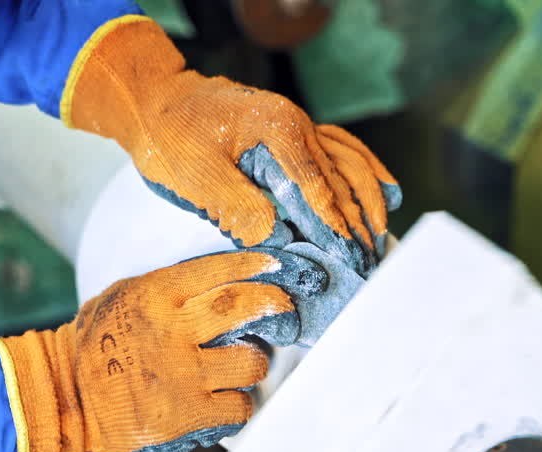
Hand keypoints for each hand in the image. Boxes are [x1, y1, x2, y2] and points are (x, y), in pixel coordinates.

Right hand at [0, 248, 325, 451]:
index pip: (219, 270)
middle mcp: (171, 331)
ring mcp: (181, 375)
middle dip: (274, 306)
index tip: (276, 265)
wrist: (64, 397)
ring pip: (252, 361)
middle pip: (245, 307)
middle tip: (283, 310)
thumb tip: (227, 278)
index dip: (255, 266)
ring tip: (241, 365)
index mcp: (154, 295)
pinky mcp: (185, 415)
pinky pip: (238, 406)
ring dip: (255, 363)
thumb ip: (167, 288)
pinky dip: (237, 404)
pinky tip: (223, 400)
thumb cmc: (98, 344)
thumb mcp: (122, 297)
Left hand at [65, 17, 400, 276]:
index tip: (350, 259)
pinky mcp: (293, 130)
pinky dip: (365, 169)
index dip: (336, 227)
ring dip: (369, 199)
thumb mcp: (196, 176)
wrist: (157, 101)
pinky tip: (384, 188)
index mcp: (277, 131)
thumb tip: (277, 238)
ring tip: (381, 234)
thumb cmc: (171, 138)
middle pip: (341, 178)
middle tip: (370, 260)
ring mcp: (299, 124)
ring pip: (349, 162)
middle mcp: (297, 124)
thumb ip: (236, 206)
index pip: (317, 188)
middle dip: (359, 222)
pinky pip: (341, 148)